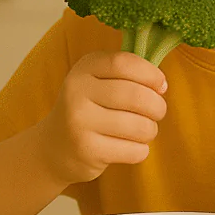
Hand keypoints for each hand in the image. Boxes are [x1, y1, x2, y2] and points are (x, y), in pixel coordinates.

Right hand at [35, 50, 167, 184]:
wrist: (53, 148)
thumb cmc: (90, 109)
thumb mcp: (99, 82)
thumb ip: (128, 75)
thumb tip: (161, 85)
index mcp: (84, 68)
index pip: (124, 63)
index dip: (150, 74)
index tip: (161, 86)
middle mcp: (77, 92)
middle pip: (136, 95)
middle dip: (157, 106)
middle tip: (158, 112)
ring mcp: (79, 122)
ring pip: (138, 126)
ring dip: (150, 130)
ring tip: (143, 131)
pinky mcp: (86, 150)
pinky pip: (133, 150)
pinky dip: (140, 150)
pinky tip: (130, 147)